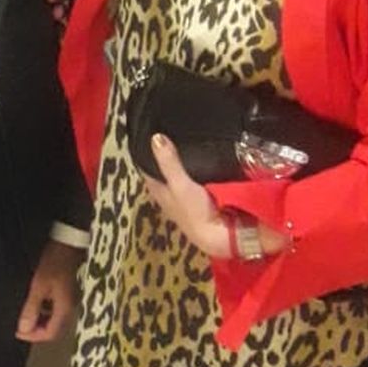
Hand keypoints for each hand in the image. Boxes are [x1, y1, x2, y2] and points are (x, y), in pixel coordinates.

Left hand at [15, 239, 82, 343]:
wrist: (68, 242)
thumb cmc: (53, 263)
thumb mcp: (39, 285)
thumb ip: (31, 308)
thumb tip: (23, 329)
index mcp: (64, 308)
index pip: (50, 333)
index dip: (33, 336)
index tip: (18, 331)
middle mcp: (69, 307)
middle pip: (53, 328)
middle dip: (35, 330)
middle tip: (19, 325)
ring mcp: (68, 299)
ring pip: (53, 319)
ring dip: (38, 320)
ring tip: (23, 315)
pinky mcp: (65, 292)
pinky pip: (53, 308)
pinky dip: (42, 311)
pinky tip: (32, 303)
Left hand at [145, 135, 288, 258]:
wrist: (221, 234)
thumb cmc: (195, 211)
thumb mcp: (180, 185)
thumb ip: (169, 163)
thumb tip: (155, 136)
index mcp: (159, 192)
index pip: (147, 170)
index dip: (146, 154)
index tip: (150, 134)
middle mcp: (169, 195)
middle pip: (163, 172)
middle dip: (165, 156)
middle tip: (171, 131)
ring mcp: (185, 199)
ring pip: (180, 176)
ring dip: (182, 163)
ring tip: (188, 139)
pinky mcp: (202, 200)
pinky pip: (196, 180)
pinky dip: (197, 171)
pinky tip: (204, 159)